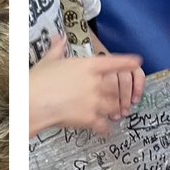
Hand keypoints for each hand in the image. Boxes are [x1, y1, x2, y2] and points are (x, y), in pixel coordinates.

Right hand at [30, 36, 144, 135]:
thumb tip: (58, 38)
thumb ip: (57, 49)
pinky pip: (104, 125)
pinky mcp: (90, 118)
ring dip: (113, 110)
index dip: (126, 62)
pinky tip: (104, 131)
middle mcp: (95, 82)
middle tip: (114, 100)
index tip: (137, 61)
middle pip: (114, 88)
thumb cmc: (38, 80)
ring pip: (113, 106)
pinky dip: (105, 129)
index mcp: (87, 65)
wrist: (32, 102)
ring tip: (113, 114)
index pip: (113, 62)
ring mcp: (94, 101)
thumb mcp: (48, 60)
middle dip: (115, 94)